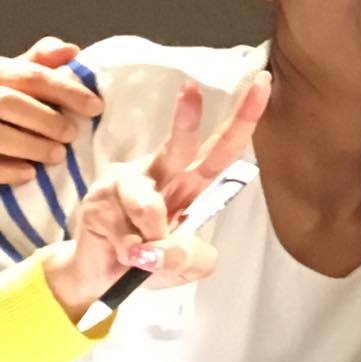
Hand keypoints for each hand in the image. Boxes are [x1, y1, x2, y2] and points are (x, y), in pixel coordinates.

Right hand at [0, 36, 101, 185]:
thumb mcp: (13, 74)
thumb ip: (39, 62)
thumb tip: (71, 50)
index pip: (31, 76)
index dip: (66, 90)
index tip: (96, 107)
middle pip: (9, 102)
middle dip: (47, 120)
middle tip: (72, 134)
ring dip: (32, 146)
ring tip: (57, 155)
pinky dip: (9, 170)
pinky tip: (30, 174)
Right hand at [42, 74, 269, 315]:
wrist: (100, 276)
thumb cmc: (150, 259)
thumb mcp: (187, 266)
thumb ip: (193, 259)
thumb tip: (168, 246)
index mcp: (192, 181)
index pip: (222, 148)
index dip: (243, 119)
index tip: (263, 84)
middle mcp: (162, 173)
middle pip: (180, 144)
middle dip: (187, 118)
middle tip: (191, 92)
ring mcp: (126, 183)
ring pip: (149, 206)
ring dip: (154, 239)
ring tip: (144, 254)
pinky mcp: (98, 200)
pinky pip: (125, 230)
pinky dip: (132, 251)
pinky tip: (124, 253)